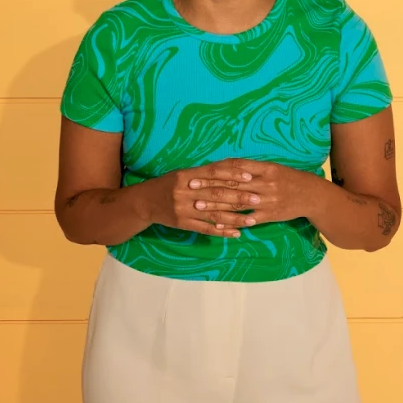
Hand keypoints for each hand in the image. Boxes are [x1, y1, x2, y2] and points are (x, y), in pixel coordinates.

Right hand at [144, 160, 261, 238]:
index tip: (249, 177)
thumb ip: (204, 173)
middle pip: (216, 194)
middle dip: (238, 197)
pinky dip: (222, 232)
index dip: (232, 174)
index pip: (213, 173)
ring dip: (235, 218)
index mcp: (186, 175)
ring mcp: (184, 209)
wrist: (145, 202)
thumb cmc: (168, 184)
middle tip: (257, 199)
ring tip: (252, 220)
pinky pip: (206, 229)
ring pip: (214, 214)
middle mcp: (185, 192)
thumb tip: (231, 169)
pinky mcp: (183, 224)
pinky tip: (236, 233)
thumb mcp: (183, 173)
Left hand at [188, 158, 315, 226]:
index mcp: (263, 168)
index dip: (214, 170)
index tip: (197, 172)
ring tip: (198, 206)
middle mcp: (263, 183)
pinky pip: (247, 219)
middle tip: (190, 188)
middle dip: (209, 187)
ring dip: (215, 205)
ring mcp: (266, 200)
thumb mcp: (271, 167)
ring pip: (236, 203)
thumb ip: (249, 167)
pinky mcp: (269, 214)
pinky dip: (231, 221)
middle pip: (232, 185)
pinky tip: (218, 223)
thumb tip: (226, 165)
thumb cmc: (287, 178)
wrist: (310, 195)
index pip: (234, 168)